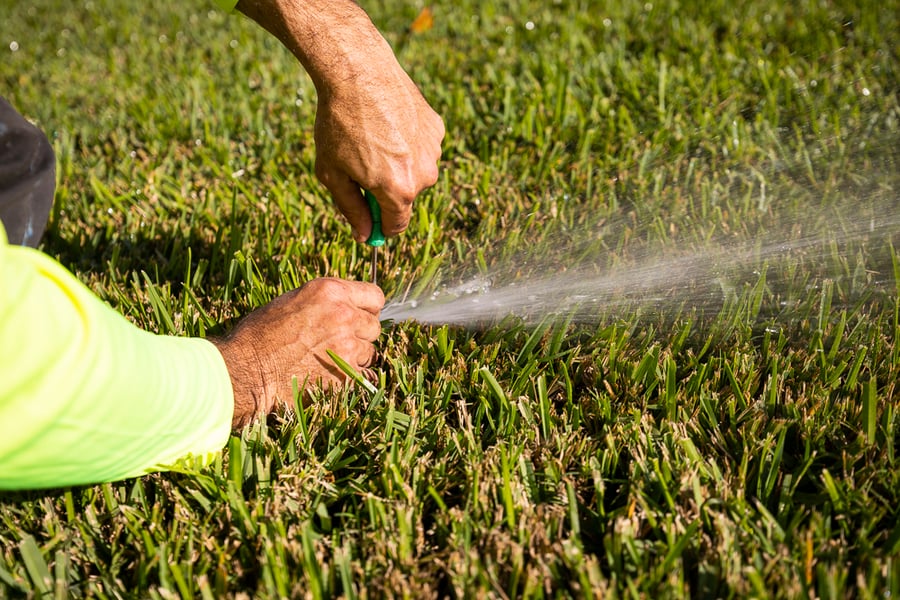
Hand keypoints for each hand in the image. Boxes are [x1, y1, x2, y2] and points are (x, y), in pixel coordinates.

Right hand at [212, 278, 383, 427]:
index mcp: (330, 292)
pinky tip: (333, 377)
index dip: (367, 308)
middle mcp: (344, 316)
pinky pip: (365, 377)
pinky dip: (353, 379)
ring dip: (355, 357)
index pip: (375, 296)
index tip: (359, 316)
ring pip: (369, 352)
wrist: (248, 370)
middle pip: (374, 326)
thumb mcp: (293, 300)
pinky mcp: (346, 376)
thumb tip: (349, 306)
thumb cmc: (261, 335)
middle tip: (337, 342)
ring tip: (327, 360)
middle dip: (360, 334)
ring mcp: (347, 347)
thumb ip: (327, 301)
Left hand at [314, 49, 444, 241]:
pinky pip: (421, 148)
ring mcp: (433, 150)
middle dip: (386, 190)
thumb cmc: (339, 123)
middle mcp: (423, 174)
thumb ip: (350, 209)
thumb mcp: (332, 173)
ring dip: (398, 165)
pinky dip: (407, 142)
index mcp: (398, 191)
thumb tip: (364, 235)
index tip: (369, 220)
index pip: (397, 226)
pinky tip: (388, 123)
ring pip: (415, 171)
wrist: (358, 72)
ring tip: (373, 139)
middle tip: (360, 166)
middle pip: (405, 198)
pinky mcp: (436, 128)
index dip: (380, 226)